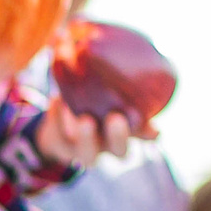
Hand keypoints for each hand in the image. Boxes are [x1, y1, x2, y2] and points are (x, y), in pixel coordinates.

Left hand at [35, 95, 150, 169]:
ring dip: (87, 137)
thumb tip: (141, 58)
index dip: (146, 135)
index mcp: (122, 135)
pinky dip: (56, 117)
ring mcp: (82, 151)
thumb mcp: (107, 102)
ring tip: (85, 119)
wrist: (58, 132)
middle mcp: (105, 148)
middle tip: (116, 118)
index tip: (154, 130)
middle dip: (119, 136)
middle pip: (119, 151)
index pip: (141, 137)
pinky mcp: (58, 146)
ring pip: (88, 153)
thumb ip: (121, 93)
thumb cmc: (92, 110)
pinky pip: (57, 136)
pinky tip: (56, 101)